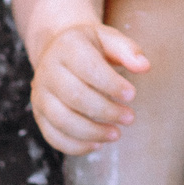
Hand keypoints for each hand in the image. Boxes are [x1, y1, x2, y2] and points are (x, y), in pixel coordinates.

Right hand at [30, 22, 147, 155]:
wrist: (57, 51)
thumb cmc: (90, 47)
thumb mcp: (109, 39)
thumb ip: (128, 51)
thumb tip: (144, 66)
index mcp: (67, 47)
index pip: (88, 68)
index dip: (111, 84)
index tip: (132, 94)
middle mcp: (47, 70)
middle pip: (75, 96)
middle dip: (106, 111)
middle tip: (130, 118)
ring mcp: (40, 94)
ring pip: (62, 120)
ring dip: (92, 132)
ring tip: (116, 134)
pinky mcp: (39, 114)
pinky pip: (53, 136)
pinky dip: (76, 146)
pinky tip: (98, 144)